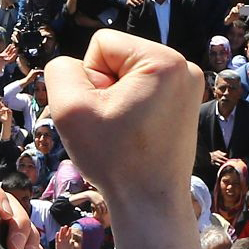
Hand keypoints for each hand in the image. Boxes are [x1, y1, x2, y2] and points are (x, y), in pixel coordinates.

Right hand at [46, 32, 205, 248]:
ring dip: (116, 100)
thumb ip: (60, 71)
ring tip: (124, 132)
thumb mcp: (69, 108)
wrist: (149, 204)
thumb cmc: (114, 159)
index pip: (101, 44)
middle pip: (117, 58)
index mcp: (163, 60)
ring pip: (127, 76)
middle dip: (105, 89)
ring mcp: (188, 86)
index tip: (104, 113)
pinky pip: (142, 91)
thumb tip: (74, 66)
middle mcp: (183, 66)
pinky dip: (132, 109)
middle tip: (114, 126)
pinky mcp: (185, 105)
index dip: (90, 79)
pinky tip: (135, 135)